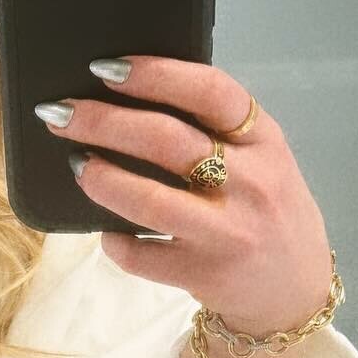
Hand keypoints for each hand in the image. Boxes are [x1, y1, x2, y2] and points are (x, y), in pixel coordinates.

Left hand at [37, 55, 335, 332]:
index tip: (107, 67)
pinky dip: (113, 240)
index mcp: (264, 141)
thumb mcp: (263, 158)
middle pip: (166, 140)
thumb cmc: (268, 210)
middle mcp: (251, 184)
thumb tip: (133, 93)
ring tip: (76, 163)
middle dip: (102, 121)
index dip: (155, 74)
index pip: (210, 92)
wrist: (296, 290)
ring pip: (149, 200)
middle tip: (60, 113)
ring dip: (101, 178)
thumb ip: (218, 128)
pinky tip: (105, 230)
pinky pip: (141, 255)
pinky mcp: (204, 274)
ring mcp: (227, 233)